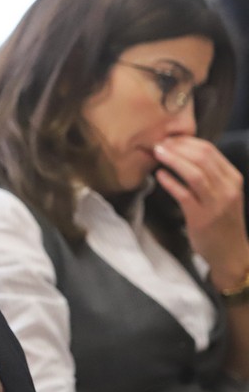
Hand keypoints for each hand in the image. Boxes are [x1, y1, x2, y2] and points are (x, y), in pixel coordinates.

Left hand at [154, 135, 248, 289]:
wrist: (230, 252)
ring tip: (157, 153)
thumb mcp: (222, 193)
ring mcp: (215, 204)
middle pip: (202, 158)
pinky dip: (170, 182)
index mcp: (233, 178)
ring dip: (173, 160)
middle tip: (159, 143)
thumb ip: (209, 174)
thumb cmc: (221, 220)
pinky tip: (159, 175)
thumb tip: (182, 152)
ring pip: (195, 174)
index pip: (210, 150)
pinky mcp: (201, 217)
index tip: (169, 138)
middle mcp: (227, 188)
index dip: (187, 141)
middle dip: (178, 147)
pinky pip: (184, 195)